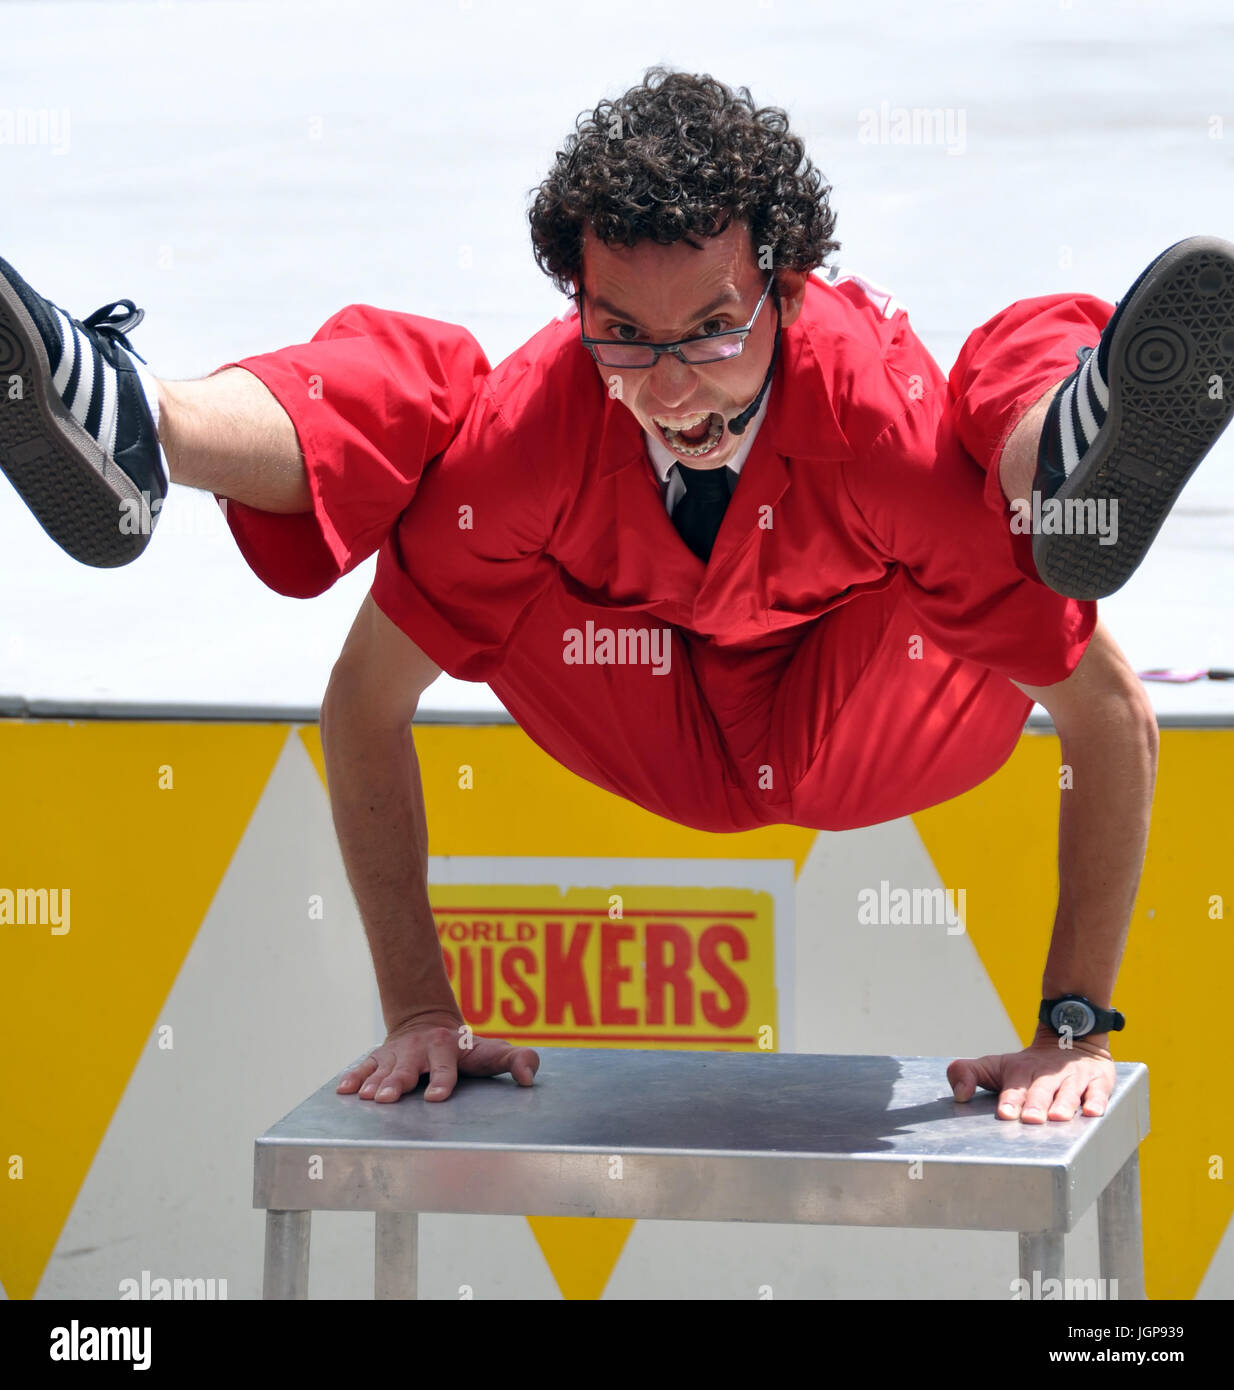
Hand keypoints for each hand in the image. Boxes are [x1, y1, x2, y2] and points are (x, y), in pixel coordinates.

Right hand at [336, 1008, 540, 1102]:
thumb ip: (517, 1061)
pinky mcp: (379, 1058)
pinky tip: (344, 1091)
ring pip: (383, 1069)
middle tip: (387, 1099)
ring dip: (374, 1083)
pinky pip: (364, 1067)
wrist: (429, 1022)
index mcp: (448, 1047)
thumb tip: (529, 1078)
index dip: (442, 1081)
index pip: (446, 1066)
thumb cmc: (466, 1048)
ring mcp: (397, 1053)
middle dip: (397, 1083)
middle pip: (408, 1068)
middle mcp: (420, 1049)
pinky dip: (353, 1077)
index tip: (436, 1097)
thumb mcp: (492, 1052)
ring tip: (366, 1098)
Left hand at [947, 1026, 1114, 1123]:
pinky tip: (1093, 1112)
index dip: (1010, 1099)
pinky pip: (1099, 1091)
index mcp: (1021, 1071)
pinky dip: (1097, 1101)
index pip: (1014, 1085)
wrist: (1071, 1039)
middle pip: (1041, 1090)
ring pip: (1069, 1091)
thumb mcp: (996, 1066)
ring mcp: (1075, 1077)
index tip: (1005, 1113)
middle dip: (1036, 1104)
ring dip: (1064, 1104)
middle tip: (1032, 1118)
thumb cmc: (1027, 1067)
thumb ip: (968, 1074)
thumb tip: (958, 1093)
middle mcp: (1048, 1074)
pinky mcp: (1098, 1080)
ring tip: (1058, 1117)